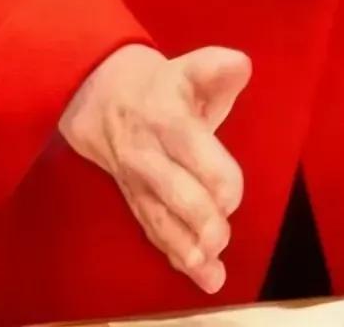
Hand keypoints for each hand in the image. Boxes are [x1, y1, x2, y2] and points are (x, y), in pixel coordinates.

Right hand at [59, 42, 250, 293]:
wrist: (101, 97)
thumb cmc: (164, 86)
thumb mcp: (190, 67)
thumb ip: (218, 68)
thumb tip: (242, 66)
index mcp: (167, 116)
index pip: (188, 145)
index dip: (210, 172)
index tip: (229, 196)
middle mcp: (149, 153)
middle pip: (172, 189)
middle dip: (197, 217)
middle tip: (219, 238)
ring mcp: (139, 181)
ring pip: (160, 217)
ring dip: (185, 247)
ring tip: (210, 268)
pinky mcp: (136, 201)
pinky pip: (154, 230)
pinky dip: (176, 255)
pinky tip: (201, 275)